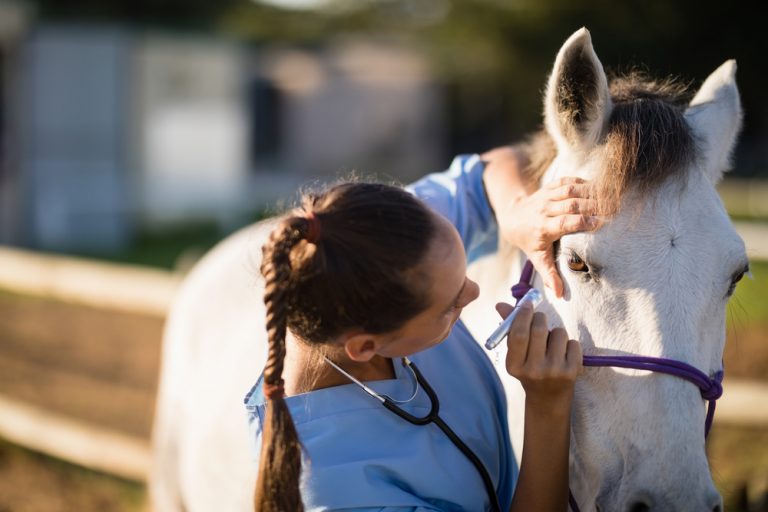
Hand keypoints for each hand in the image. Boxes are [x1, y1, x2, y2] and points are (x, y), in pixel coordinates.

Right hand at [496, 302, 581, 411]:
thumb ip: (510, 329)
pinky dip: (569, 344)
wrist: (548, 399)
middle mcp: (533, 370)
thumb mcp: (516, 354)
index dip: (523, 315)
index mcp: (514, 366)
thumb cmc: (529, 370)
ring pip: (559, 333)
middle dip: (540, 318)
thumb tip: (501, 305)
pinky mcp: (572, 372)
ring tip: (552, 343)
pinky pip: (573, 343)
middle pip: (539, 329)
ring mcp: (554, 372)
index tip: (527, 304)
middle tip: (540, 318)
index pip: (519, 334)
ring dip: (556, 332)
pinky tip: (564, 355)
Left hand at [497, 177, 600, 297]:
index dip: (581, 221)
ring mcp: (546, 196)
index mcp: (542, 227)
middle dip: (592, 205)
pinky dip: (583, 182)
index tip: (600, 223)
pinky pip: (567, 181)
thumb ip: (549, 274)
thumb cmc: (529, 241)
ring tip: (611, 197)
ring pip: (570, 190)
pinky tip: (598, 187)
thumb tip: (559, 294)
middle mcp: (544, 209)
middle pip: (570, 204)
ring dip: (591, 192)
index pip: (563, 222)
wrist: (513, 218)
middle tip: (614, 208)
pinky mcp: (550, 187)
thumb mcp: (537, 259)